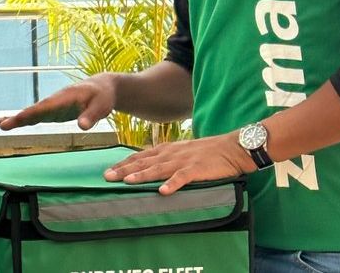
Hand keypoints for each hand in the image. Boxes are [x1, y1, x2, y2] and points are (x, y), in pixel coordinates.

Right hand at [0, 73, 117, 130]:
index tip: (17, 119)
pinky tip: (13, 123)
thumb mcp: (102, 106)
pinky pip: (37, 116)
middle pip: (34, 110)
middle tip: (0, 124)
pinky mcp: (53, 111)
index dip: (31, 114)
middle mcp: (55, 101)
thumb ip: (91, 116)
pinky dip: (24, 120)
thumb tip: (82, 127)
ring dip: (17, 119)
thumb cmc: (102, 97)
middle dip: (18, 117)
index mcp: (65, 97)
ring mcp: (53, 106)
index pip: (45, 107)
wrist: (102, 87)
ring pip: (32, 113)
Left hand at [102, 132, 255, 194]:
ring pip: (159, 169)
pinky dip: (172, 184)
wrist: (232, 147)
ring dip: (142, 175)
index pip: (140, 156)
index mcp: (167, 149)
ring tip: (126, 181)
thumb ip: (167, 158)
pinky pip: (183, 178)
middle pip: (144, 162)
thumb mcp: (183, 151)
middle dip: (124, 169)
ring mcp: (184, 161)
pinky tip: (162, 191)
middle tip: (107, 176)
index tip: (109, 169)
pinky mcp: (198, 169)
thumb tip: (150, 166)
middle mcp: (172, 154)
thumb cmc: (208, 152)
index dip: (124, 163)